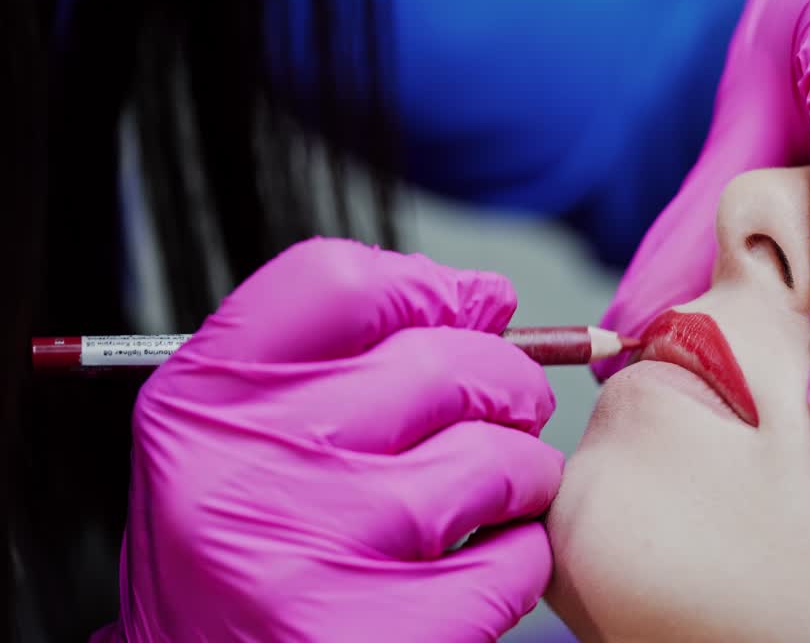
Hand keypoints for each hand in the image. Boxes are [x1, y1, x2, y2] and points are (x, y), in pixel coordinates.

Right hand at [96, 239, 559, 642]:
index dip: (423, 287)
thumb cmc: (250, 550)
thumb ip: (342, 358)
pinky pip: (514, 559)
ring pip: (495, 459)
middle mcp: (244, 468)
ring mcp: (311, 555)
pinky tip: (483, 569)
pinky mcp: (377, 636)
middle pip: (440, 362)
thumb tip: (490, 298)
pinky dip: (522, 558)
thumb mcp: (249, 439)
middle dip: (508, 381)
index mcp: (201, 403)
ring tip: (502, 493)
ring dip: (527, 471)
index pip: (336, 283)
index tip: (463, 310)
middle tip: (511, 410)